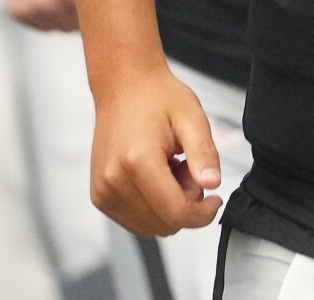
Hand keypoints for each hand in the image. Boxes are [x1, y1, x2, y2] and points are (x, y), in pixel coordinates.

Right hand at [90, 65, 223, 236]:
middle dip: (185, 205)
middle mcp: (114, 180)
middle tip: (187, 170)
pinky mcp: (99, 195)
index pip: (176, 213)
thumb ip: (204, 153)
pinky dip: (151, 207)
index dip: (203, 213)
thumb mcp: (192, 118)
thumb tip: (212, 184)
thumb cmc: (156, 97)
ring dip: (167, 207)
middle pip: (164, 224)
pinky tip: (155, 177)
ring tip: (170, 170)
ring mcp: (103, 190)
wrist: (123, 85)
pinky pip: (134, 221)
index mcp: (137, 161)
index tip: (215, 198)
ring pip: (150, 227)